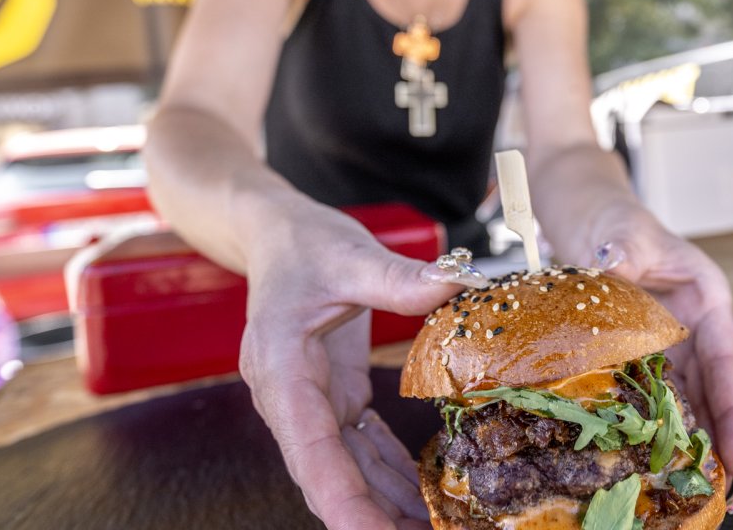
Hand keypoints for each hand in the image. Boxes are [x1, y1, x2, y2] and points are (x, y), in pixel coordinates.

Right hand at [239, 228, 487, 528]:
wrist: (277, 233)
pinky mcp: (333, 397)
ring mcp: (311, 402)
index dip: (341, 501)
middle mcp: (290, 399)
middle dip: (370, 517)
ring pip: (348, 470)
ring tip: (434, 527)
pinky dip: (390, 474)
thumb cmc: (306, 243)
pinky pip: (361, 448)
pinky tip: (424, 496)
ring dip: (386, 504)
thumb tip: (454, 286)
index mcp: (281, 370)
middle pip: (329, 476)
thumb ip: (398, 278)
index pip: (310, 450)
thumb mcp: (350, 253)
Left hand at [596, 231, 732, 511]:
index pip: (727, 363)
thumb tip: (616, 263)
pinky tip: (655, 465)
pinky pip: (651, 400)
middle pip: (715, 394)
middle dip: (726, 443)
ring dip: (695, 446)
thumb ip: (624, 252)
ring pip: (688, 404)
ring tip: (704, 492)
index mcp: (706, 299)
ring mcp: (668, 347)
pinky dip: (656, 432)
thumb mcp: (622, 232)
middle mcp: (694, 329)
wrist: (582, 217)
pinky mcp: (640, 359)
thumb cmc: (610, 218)